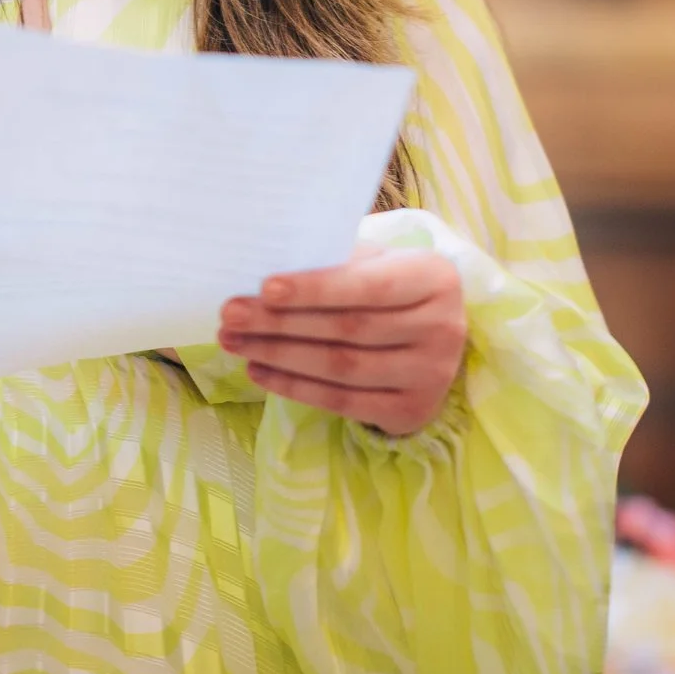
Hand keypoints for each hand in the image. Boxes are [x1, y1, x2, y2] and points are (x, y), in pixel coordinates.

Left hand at [217, 243, 466, 436]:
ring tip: (235, 343)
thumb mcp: (377, 262)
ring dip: (279, 355)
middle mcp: (443, 328)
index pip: (369, 286)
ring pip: (340, 367)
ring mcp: (431, 375)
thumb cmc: (391, 286)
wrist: (434, 336)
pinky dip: (294, 387)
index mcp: (435, 278)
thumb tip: (265, 277)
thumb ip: (337, 262)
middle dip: (281, 322)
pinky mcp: (411, 411)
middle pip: (348, 328)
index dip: (316, 288)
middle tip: (230, 315)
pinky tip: (259, 370)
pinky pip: (342, 402)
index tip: (265, 287)